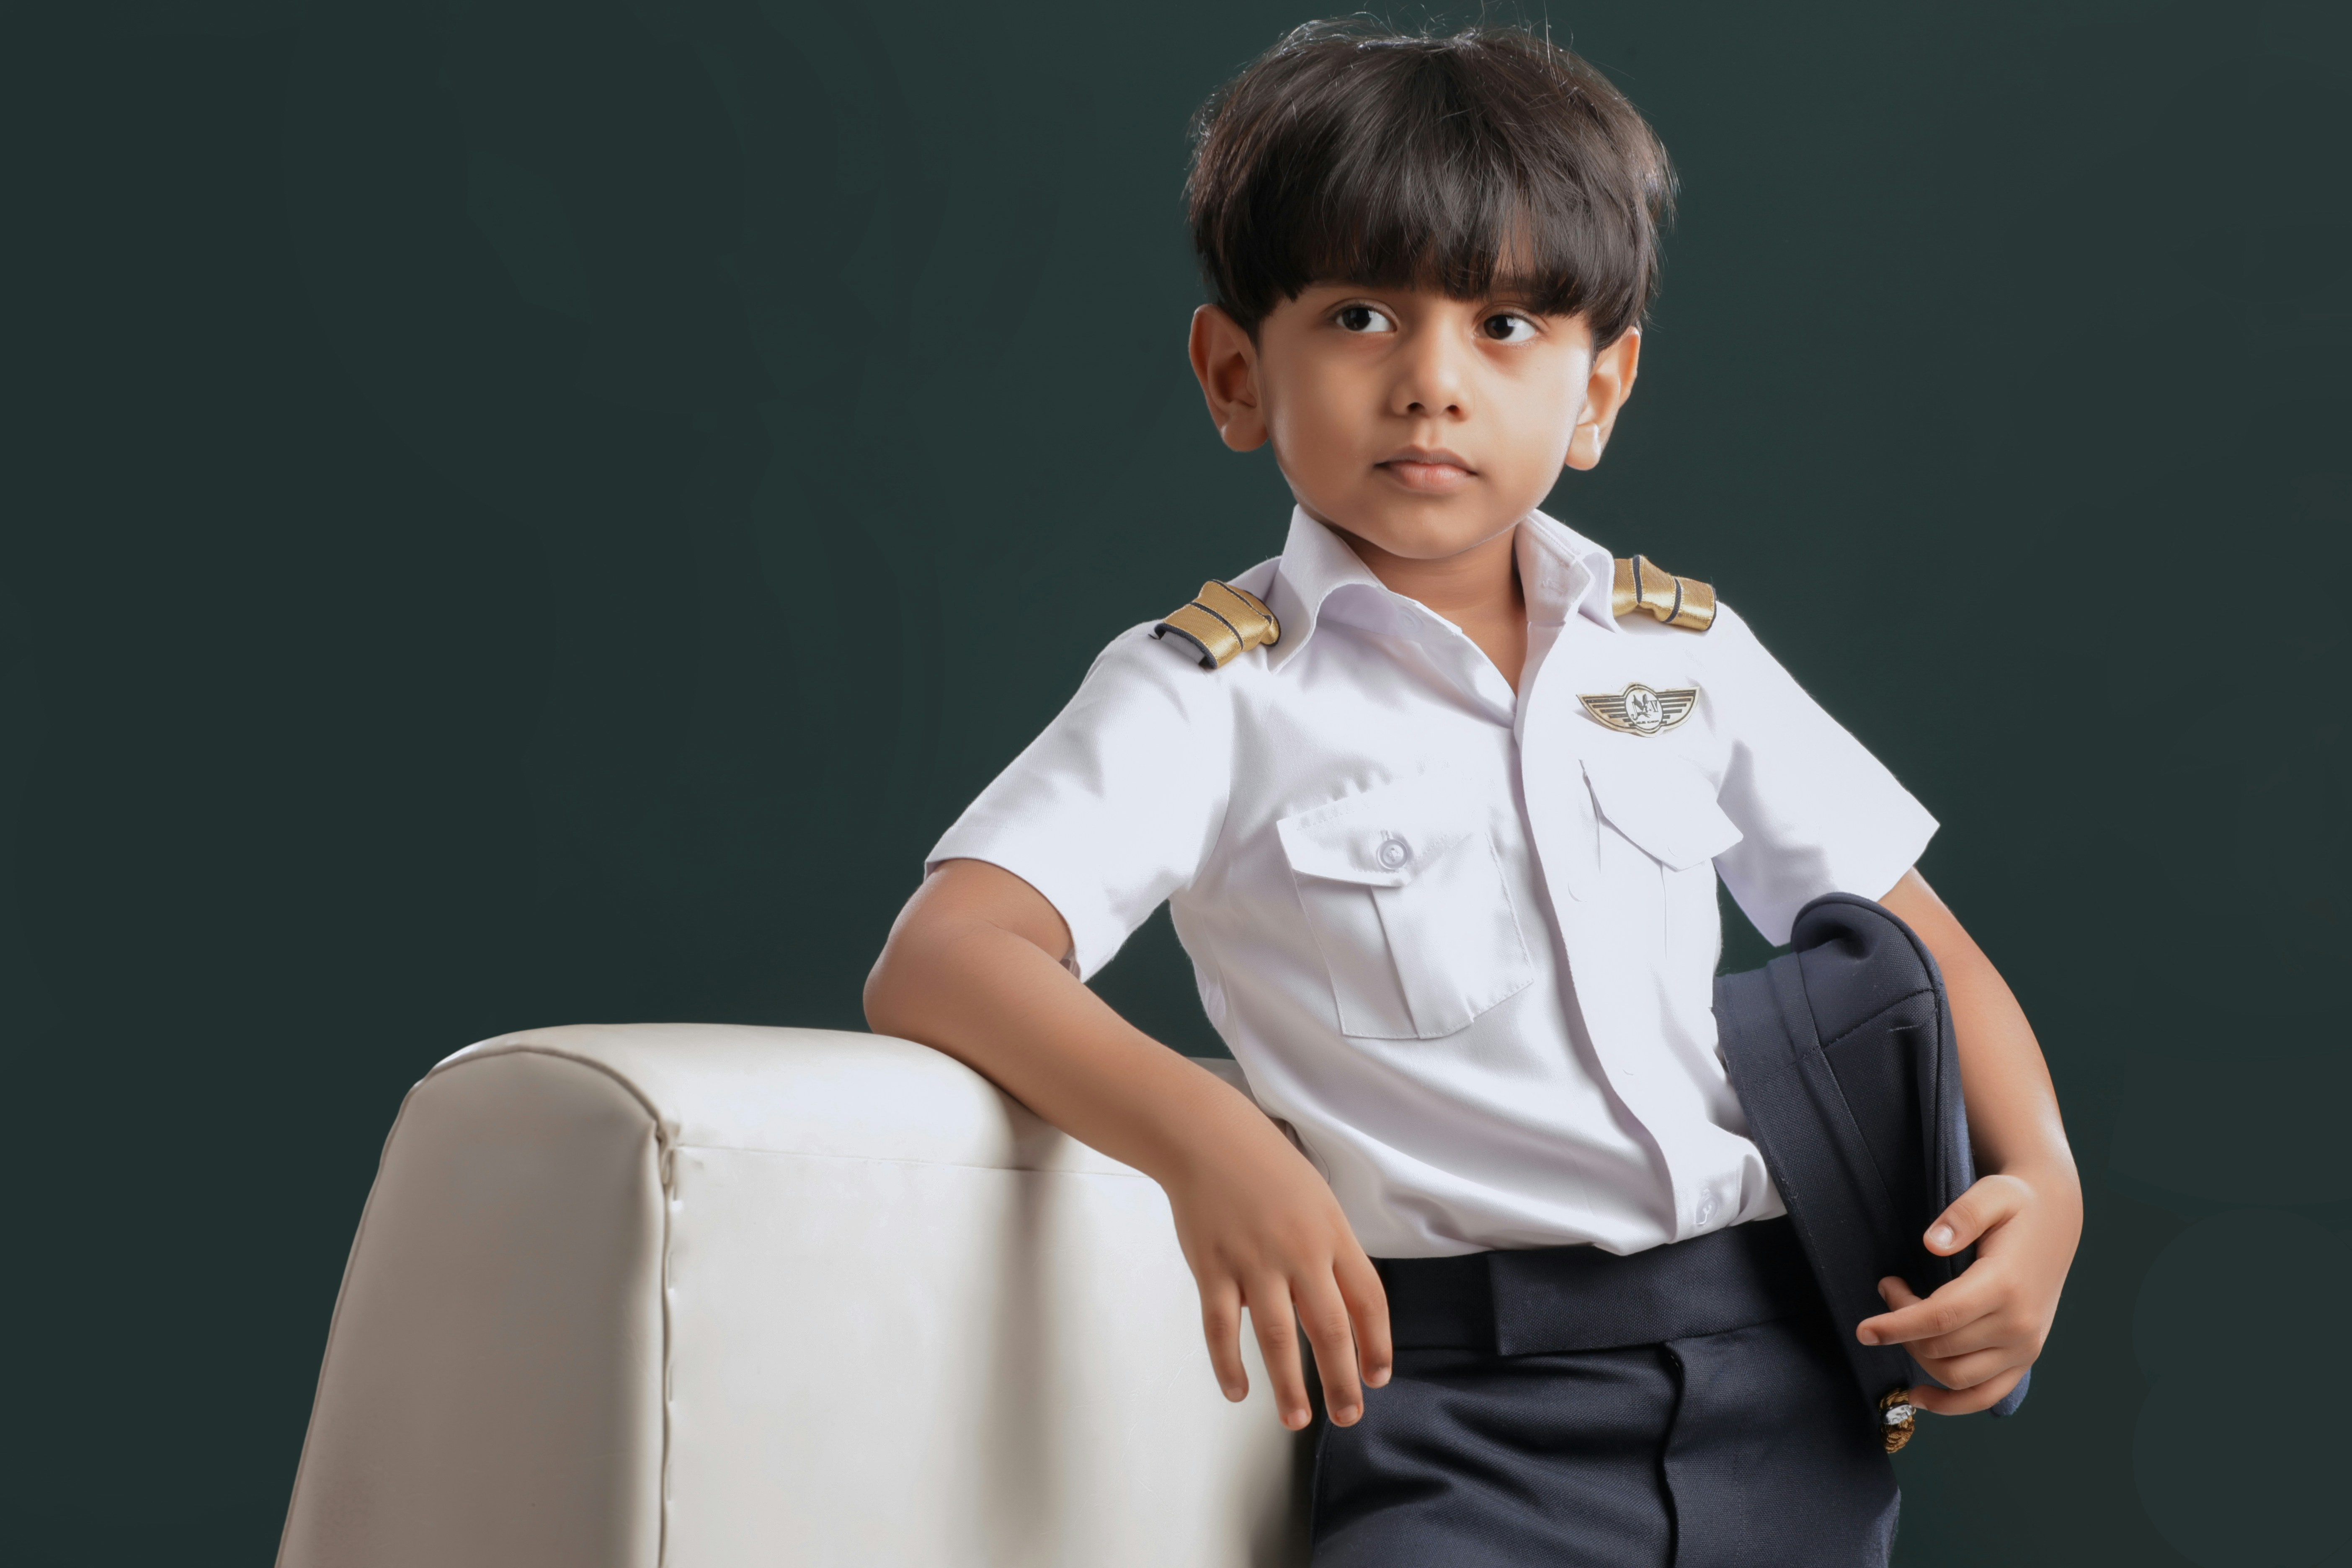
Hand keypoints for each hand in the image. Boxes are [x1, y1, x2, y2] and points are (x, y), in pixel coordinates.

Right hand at [1161, 1111, 1391, 1430]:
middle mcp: (1299, 1252)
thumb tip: (1333, 1306)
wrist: (1206, 1135)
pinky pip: (1222, 1327)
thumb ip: (1329, 1252)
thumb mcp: (1316, 1199)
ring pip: (1278, 1338)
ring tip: (1296, 1420)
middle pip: (1330, 1329)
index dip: (1377, 1344)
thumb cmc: (1265, 1166)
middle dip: (1342, 1380)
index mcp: (1332, 1234)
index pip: (1369, 1300)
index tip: (1378, 1377)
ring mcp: (1253, 1261)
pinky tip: (1238, 1391)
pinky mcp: (1213, 1268)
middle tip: (1349, 1416)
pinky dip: (1229, 1364)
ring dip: (1289, 1385)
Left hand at [1854, 1170, 2075, 1413]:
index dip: (1896, 1326)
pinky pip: (1987, 1395)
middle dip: (1901, 1326)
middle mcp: (2019, 1325)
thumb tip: (1931, 1244)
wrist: (2055, 1220)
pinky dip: (1952, 1404)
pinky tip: (1919, 1396)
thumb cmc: (2016, 1205)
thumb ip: (1961, 1216)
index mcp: (2005, 1286)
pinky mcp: (2025, 1357)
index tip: (1863, 1329)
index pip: (1939, 1318)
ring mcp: (2025, 1347)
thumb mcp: (1991, 1194)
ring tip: (1903, 1321)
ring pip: (1956, 1375)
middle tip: (1891, 1289)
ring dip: (1918, 1356)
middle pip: (1941, 1346)